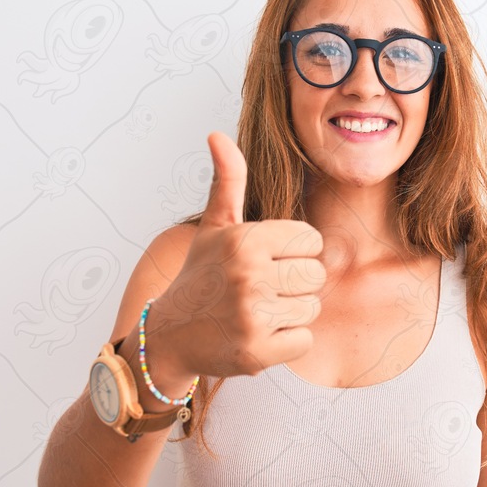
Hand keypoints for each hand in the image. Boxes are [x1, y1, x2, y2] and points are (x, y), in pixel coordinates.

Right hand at [153, 132, 324, 377]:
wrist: (170, 335)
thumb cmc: (202, 275)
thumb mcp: (214, 226)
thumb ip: (227, 180)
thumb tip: (217, 134)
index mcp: (244, 240)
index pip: (311, 240)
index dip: (296, 251)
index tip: (270, 261)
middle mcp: (248, 275)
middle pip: (315, 275)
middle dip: (296, 283)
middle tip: (265, 289)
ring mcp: (252, 315)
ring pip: (312, 307)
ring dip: (292, 313)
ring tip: (260, 311)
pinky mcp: (257, 352)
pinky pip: (304, 340)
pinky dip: (288, 341)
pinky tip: (261, 334)